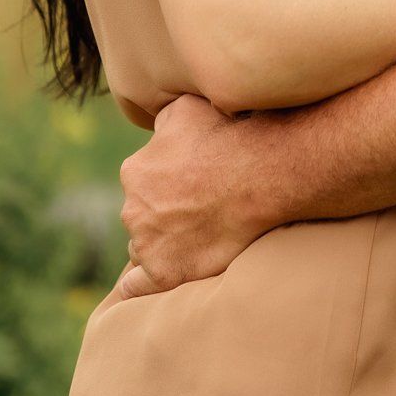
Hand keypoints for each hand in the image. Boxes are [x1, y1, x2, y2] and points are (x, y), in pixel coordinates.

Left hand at [116, 94, 277, 299]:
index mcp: (134, 172)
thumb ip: (160, 122)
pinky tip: (138, 287)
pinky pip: (136, 287)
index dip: (166, 184)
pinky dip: (136, 287)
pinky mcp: (165, 273)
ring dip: (161, 242)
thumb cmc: (228, 137)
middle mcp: (132, 209)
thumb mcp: (185, 108)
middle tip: (198, 209)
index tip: (191, 184)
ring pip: (145, 246)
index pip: (141, 184)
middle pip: (141, 216)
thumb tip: (154, 131)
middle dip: (162, 213)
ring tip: (195, 236)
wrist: (263, 176)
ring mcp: (147, 244)